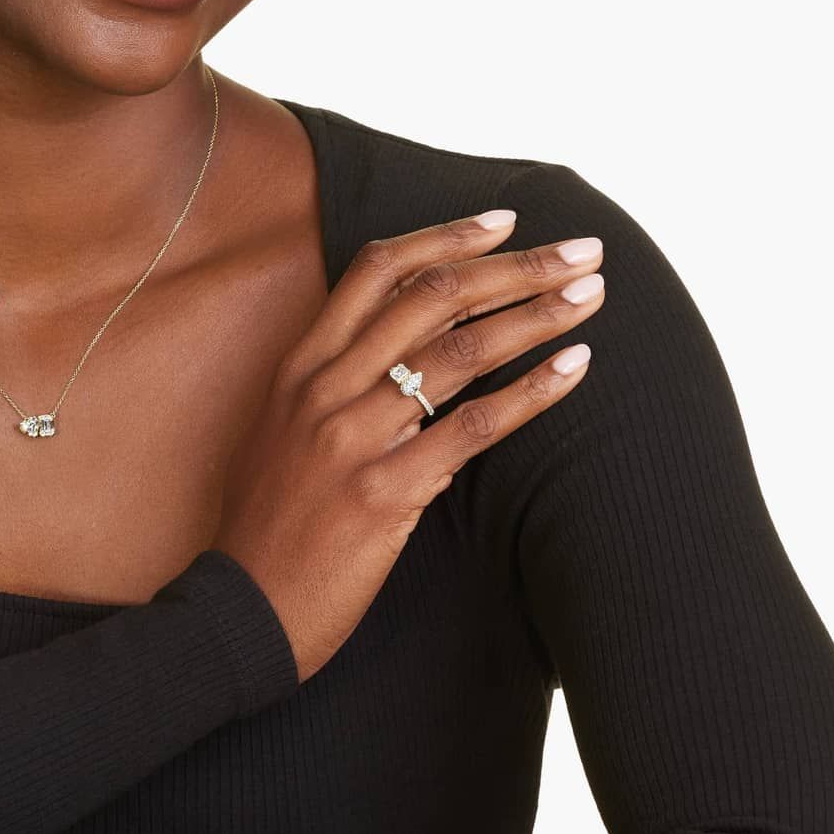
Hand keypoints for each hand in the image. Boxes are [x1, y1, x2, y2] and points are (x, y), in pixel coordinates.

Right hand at [208, 208, 604, 682]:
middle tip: (579, 250)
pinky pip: (472, 428)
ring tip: (590, 295)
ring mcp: (352, 437)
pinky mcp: (384, 492)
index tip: (503, 221)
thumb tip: (398, 349)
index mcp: (298, 364)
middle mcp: (324, 386)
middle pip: (432, 297)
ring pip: (460, 352)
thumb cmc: (267, 522)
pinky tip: (573, 370)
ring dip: (536, 316)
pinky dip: (530, 392)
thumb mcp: (278, 429)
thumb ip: (329, 381)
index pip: (375, 269)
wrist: (242, 612)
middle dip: (516, 266)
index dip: (444, 237)